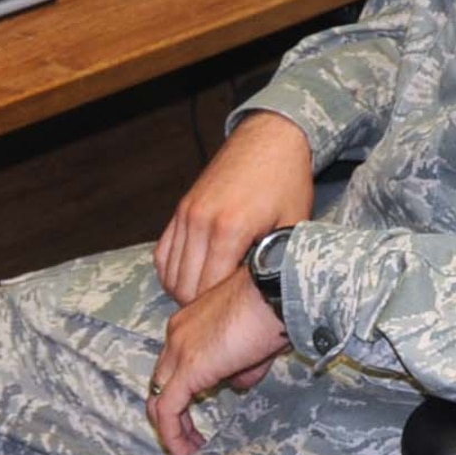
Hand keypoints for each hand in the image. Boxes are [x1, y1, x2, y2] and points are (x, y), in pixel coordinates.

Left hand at [147, 269, 290, 454]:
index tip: (201, 413)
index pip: (175, 363)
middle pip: (161, 382)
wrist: (275, 293)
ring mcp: (178, 351)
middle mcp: (176, 334)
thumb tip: (237, 384)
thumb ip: (241, 365)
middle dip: (173, 414)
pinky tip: (187, 452)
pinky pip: (168, 409)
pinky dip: (173, 434)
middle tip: (191, 439)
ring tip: (189, 452)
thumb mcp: (254, 343)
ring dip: (171, 429)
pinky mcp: (187, 369)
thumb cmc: (273, 309)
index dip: (184, 392)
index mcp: (190, 323)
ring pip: (160, 398)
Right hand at [155, 111, 313, 303]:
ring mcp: (186, 214)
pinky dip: (174, 272)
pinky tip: (197, 277)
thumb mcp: (292, 226)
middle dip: (203, 307)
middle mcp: (200, 222)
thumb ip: (275, 264)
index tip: (238, 315)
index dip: (220, 312)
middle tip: (227, 310)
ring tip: (214, 296)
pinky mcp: (180, 209)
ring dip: (186, 291)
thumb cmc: (286, 183)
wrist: (270, 139)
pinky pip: (163, 254)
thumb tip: (269, 301)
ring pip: (169, 275)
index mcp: (229, 230)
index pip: (207, 293)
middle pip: (183, 289)